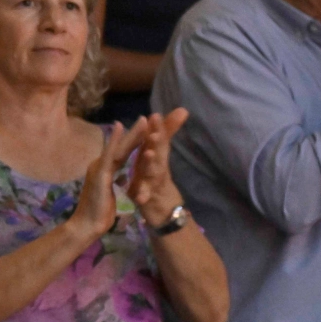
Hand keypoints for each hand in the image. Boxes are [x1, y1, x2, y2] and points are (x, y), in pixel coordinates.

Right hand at [69, 120, 147, 242]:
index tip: (145, 128)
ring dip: (131, 134)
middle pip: (121, 146)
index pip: (122, 152)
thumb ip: (113, 181)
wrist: (86, 224)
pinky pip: (110, 155)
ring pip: (118, 148)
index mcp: (104, 169)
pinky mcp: (100, 173)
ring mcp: (99, 167)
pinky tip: (121, 131)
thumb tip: (119, 175)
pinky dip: (115, 142)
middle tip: (147, 117)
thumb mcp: (109, 193)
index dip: (133, 140)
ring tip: (143, 121)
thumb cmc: (98, 212)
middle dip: (135, 132)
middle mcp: (100, 164)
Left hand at [126, 110, 188, 225]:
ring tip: (148, 153)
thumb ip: (165, 134)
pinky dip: (143, 196)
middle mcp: (157, 168)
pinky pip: (145, 197)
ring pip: (153, 173)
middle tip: (155, 132)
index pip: (158, 140)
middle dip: (157, 142)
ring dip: (150, 163)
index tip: (155, 115)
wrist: (165, 210)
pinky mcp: (148, 199)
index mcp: (155, 156)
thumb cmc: (158, 178)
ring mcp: (154, 184)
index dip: (158, 128)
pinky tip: (139, 196)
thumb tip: (182, 110)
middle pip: (158, 153)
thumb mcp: (158, 156)